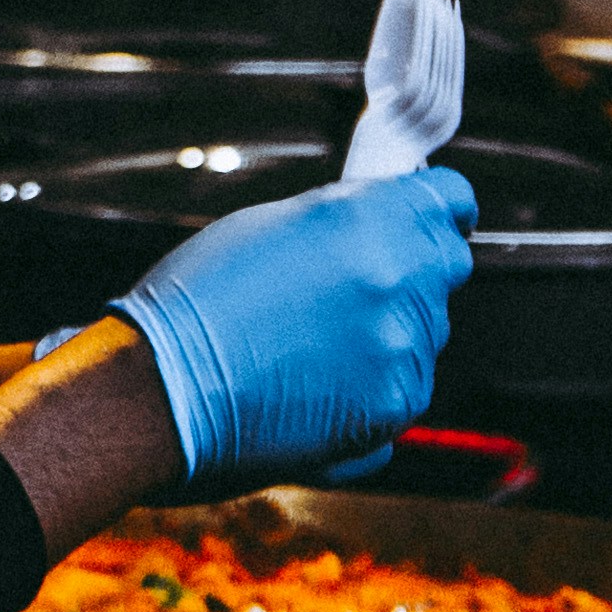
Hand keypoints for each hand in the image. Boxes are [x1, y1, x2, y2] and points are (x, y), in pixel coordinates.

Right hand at [121, 166, 475, 487]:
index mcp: (372, 221)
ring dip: (390, 334)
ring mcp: (403, 351)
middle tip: (360, 287)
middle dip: (415, 270)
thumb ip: (346, 218)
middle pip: (446, 267)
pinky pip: (406, 389)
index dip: (441, 207)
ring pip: (425, 334)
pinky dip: (375, 389)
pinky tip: (315, 388)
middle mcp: (401, 282)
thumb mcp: (274, 225)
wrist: (160, 390)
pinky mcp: (392, 410)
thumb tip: (381, 217)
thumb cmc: (197, 301)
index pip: (450, 200)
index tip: (437, 217)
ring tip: (313, 348)